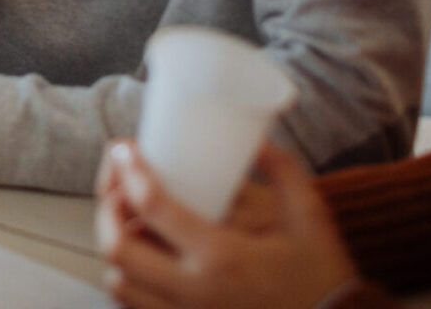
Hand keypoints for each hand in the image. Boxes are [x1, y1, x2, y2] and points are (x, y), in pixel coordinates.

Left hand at [94, 140, 357, 308]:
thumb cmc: (324, 276)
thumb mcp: (310, 215)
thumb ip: (283, 170)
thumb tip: (254, 137)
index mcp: (222, 256)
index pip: (152, 208)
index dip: (128, 171)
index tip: (122, 148)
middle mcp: (195, 293)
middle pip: (118, 249)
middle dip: (106, 208)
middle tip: (117, 183)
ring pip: (119, 283)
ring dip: (115, 248)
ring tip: (128, 220)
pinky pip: (136, 308)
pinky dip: (129, 281)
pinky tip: (143, 259)